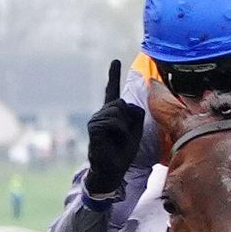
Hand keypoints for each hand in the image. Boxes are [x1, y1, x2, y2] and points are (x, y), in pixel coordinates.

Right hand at [85, 60, 144, 194]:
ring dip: (124, 127)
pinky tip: (113, 141)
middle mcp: (102, 113)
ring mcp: (96, 119)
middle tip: (123, 136)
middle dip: (129, 119)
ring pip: (118, 111)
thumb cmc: (123, 152)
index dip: (114, 75)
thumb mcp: (135, 130)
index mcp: (112, 113)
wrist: (112, 170)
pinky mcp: (94, 127)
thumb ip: (136, 115)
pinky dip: (120, 132)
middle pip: (122, 102)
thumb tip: (130, 104)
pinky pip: (114, 121)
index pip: (113, 91)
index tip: (116, 60)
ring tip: (118, 140)